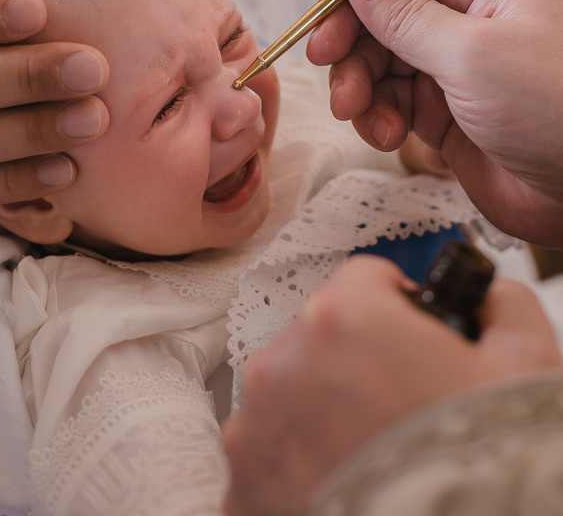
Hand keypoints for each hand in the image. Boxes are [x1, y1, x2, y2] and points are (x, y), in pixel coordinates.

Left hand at [223, 254, 560, 515]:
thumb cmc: (485, 460)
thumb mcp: (523, 361)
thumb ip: (498, 303)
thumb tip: (484, 297)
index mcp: (341, 315)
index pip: (362, 280)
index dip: (396, 307)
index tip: (412, 338)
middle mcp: (283, 361)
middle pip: (319, 336)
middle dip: (353, 361)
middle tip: (397, 406)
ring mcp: (255, 426)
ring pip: (288, 393)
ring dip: (318, 410)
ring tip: (370, 450)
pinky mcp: (242, 485)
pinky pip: (266, 454)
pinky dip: (294, 466)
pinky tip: (341, 482)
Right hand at [304, 0, 562, 246]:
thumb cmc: (557, 112)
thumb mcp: (474, 56)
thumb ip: (405, 15)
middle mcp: (469, 10)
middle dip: (348, 28)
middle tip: (322, 54)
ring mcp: (452, 59)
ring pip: (377, 50)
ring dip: (356, 78)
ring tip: (352, 108)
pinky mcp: (440, 105)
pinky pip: (387, 95)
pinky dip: (374, 113)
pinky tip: (384, 135)